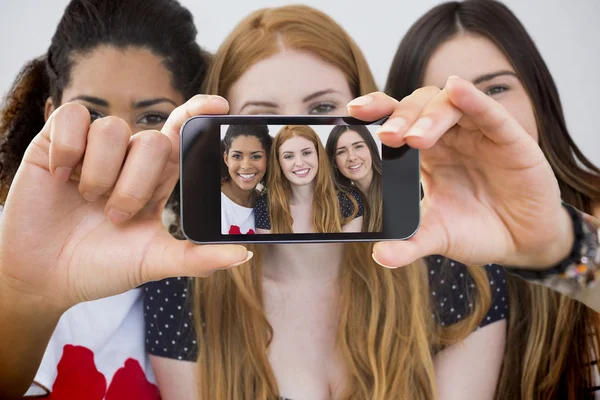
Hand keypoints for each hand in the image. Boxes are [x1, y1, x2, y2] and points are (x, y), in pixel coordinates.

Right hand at [0, 95, 250, 311]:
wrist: (45, 277)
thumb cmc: (102, 266)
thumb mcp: (153, 261)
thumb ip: (197, 257)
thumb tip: (243, 254)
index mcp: (158, 178)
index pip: (182, 133)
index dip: (199, 113)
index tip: (219, 105)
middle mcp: (129, 158)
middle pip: (152, 140)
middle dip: (135, 185)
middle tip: (115, 215)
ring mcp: (93, 148)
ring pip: (113, 129)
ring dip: (102, 174)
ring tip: (88, 201)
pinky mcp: (56, 142)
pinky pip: (72, 118)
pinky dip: (69, 149)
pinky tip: (61, 176)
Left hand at [347, 76, 572, 268]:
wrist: (522, 241)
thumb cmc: (477, 230)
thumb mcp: (438, 237)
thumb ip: (409, 244)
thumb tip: (379, 256)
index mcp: (425, 154)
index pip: (397, 121)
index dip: (377, 111)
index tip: (352, 112)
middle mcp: (448, 136)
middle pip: (418, 106)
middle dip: (400, 117)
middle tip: (387, 138)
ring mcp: (478, 133)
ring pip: (449, 104)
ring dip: (429, 115)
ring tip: (414, 138)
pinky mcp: (508, 138)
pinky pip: (489, 112)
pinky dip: (473, 99)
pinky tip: (459, 89)